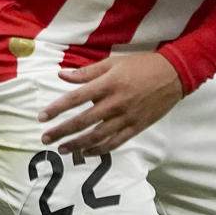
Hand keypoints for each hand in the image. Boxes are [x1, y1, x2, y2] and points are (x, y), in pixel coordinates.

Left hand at [40, 52, 183, 155]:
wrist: (174, 75)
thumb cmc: (141, 65)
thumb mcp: (113, 62)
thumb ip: (87, 71)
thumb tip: (62, 75)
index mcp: (107, 84)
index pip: (75, 98)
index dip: (56, 109)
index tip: (41, 117)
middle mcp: (115, 103)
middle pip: (82, 121)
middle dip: (61, 131)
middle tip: (45, 138)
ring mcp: (127, 117)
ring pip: (97, 136)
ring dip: (77, 144)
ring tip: (62, 149)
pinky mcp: (137, 127)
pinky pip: (115, 142)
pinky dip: (100, 149)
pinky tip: (87, 152)